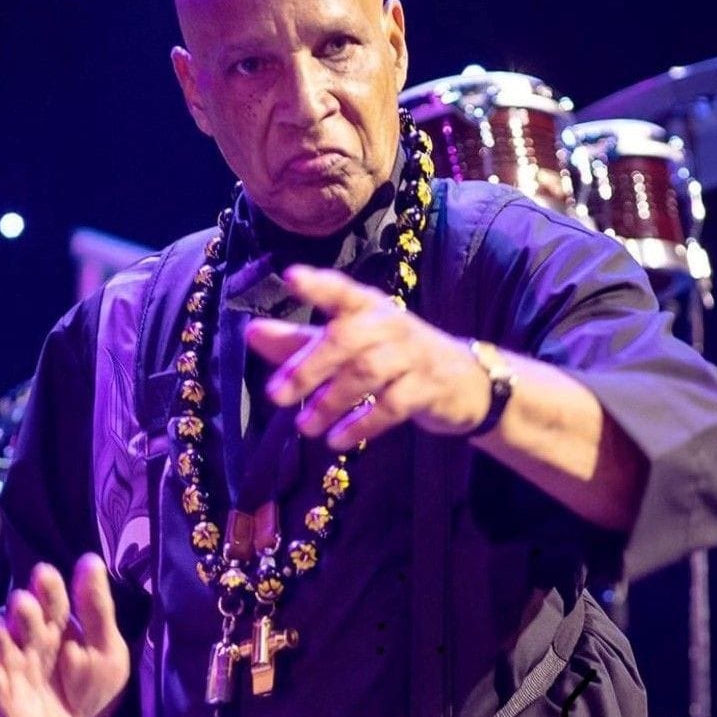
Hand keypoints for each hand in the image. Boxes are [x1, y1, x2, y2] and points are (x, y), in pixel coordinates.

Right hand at [0, 553, 130, 716]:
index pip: (51, 601)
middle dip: (22, 611)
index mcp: (57, 627)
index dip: (47, 588)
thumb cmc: (94, 690)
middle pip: (23, 621)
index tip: (45, 573)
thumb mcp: (106, 649)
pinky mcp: (3, 702)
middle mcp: (30, 644)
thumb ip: (96, 608)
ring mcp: (13, 671)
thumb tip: (91, 559)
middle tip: (24, 602)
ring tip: (0, 629)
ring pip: (1, 650)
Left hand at [244, 263, 493, 448]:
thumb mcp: (350, 345)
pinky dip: (362, 424)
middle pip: (346, 338)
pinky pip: (391, 406)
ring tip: (305, 426)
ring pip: (366, 373)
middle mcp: (390, 324)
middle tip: (275, 395)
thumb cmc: (396, 358)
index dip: (318, 284)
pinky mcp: (428, 388)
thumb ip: (300, 341)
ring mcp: (412, 355)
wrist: (465, 383)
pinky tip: (338, 440)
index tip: (290, 277)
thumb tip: (251, 333)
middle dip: (308, 367)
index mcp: (368, 307)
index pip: (342, 290)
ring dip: (330, 401)